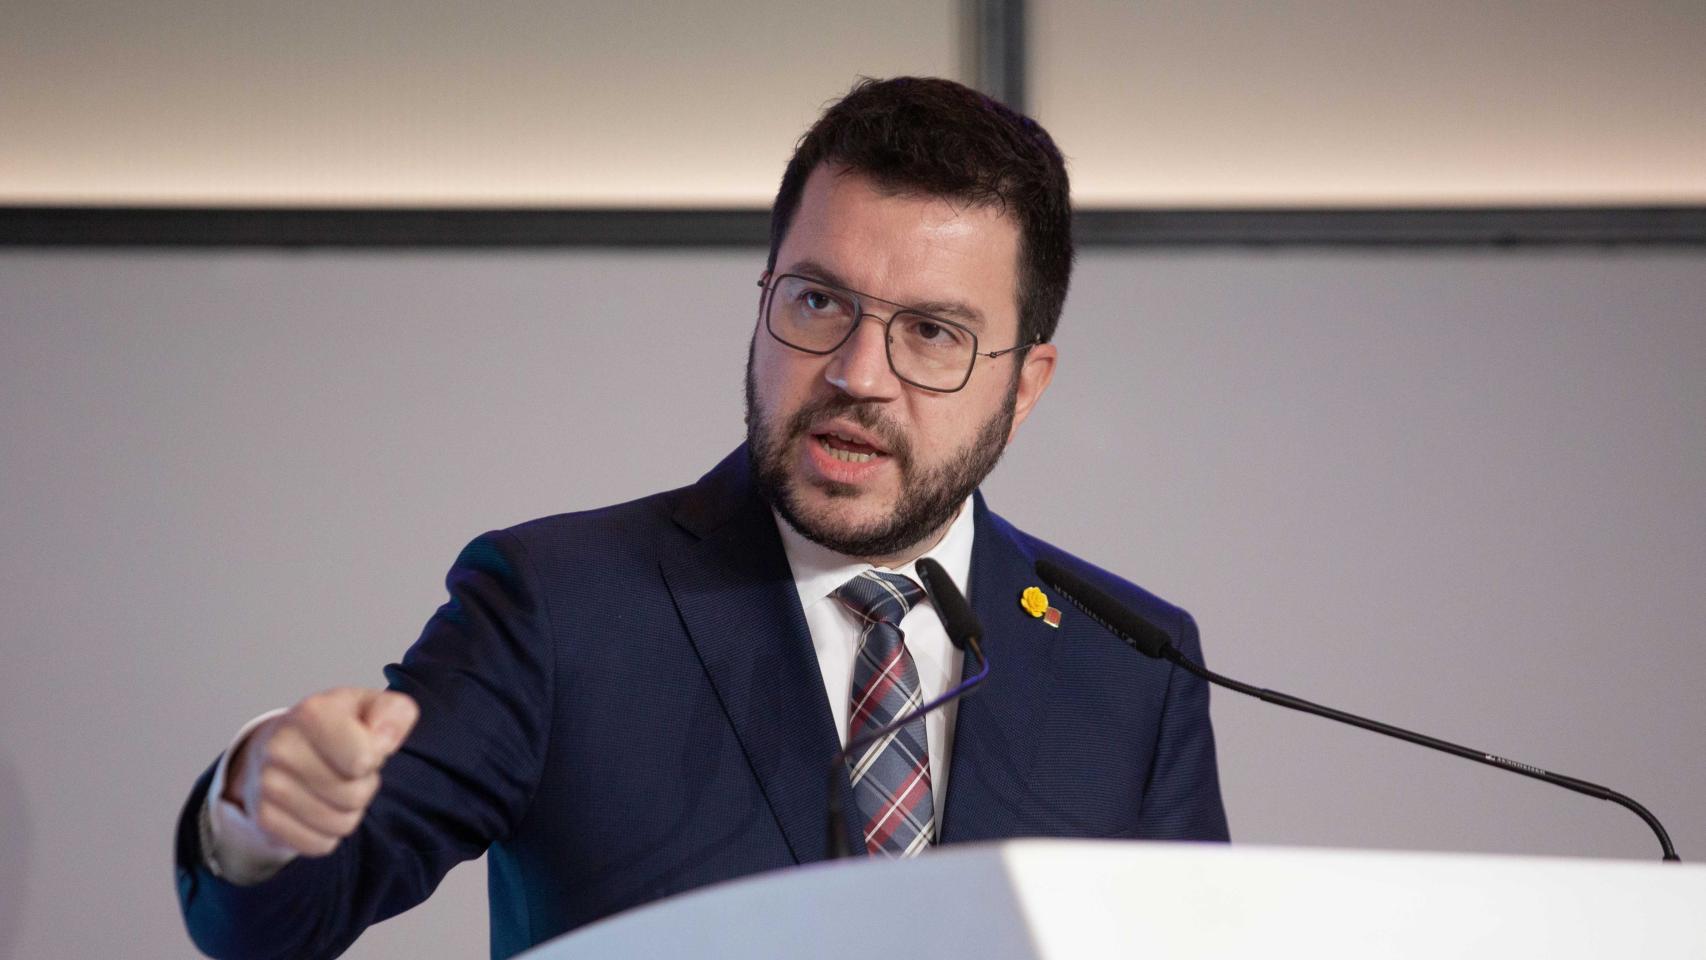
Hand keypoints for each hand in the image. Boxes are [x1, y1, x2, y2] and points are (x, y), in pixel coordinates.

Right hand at [222, 687, 418, 856]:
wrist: (281, 744)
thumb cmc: (336, 725)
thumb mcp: (371, 706)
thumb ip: (394, 713)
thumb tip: (385, 742)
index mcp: (311, 713)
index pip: (363, 760)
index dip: (376, 757)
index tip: (366, 744)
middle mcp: (280, 748)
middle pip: (355, 796)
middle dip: (364, 785)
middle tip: (349, 768)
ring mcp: (267, 785)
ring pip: (341, 824)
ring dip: (349, 810)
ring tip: (334, 784)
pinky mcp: (264, 818)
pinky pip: (320, 844)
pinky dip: (328, 832)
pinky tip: (317, 805)